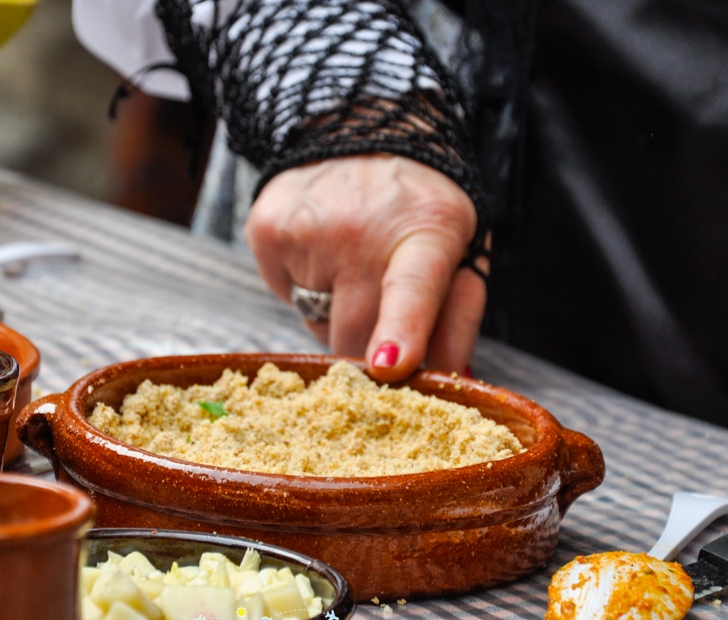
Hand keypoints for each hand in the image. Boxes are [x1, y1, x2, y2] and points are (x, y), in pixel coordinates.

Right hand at [244, 154, 485, 381]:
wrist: (363, 132)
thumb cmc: (419, 209)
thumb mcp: (460, 250)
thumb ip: (458, 318)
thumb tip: (447, 377)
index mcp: (426, 232)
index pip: (411, 288)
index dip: (400, 330)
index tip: (388, 365)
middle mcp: (361, 228)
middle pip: (353, 335)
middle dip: (366, 344)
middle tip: (379, 303)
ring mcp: (307, 230)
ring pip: (316, 322)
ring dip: (334, 311)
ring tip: (348, 261)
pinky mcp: (267, 232)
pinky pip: (284, 295)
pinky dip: (302, 286)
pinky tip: (319, 249)